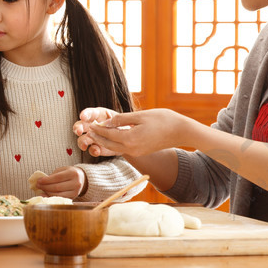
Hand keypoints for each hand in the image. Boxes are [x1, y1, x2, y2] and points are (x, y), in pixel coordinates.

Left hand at [34, 166, 85, 198]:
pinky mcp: (73, 197)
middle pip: (57, 187)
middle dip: (45, 186)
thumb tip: (41, 181)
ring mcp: (75, 192)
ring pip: (58, 194)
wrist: (82, 179)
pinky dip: (51, 197)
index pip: (57, 177)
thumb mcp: (63, 170)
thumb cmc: (69, 173)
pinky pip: (60, 198)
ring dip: (47, 192)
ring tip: (41, 189)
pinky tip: (45, 195)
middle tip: (37, 185)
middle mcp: (76, 183)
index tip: (39, 181)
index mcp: (73, 173)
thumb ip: (53, 175)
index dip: (47, 180)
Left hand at [75, 108, 190, 157]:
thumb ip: (122, 119)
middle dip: (96, 137)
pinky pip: (122, 149)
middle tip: (85, 130)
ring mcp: (136, 152)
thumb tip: (106, 121)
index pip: (107, 134)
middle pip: (108, 144)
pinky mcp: (140, 152)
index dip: (96, 129)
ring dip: (103, 141)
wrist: (181, 131)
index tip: (87, 123)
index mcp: (130, 139)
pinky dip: (113, 144)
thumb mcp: (140, 116)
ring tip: (94, 134)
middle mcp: (132, 149)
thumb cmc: (163, 120)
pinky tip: (109, 137)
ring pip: (114, 148)